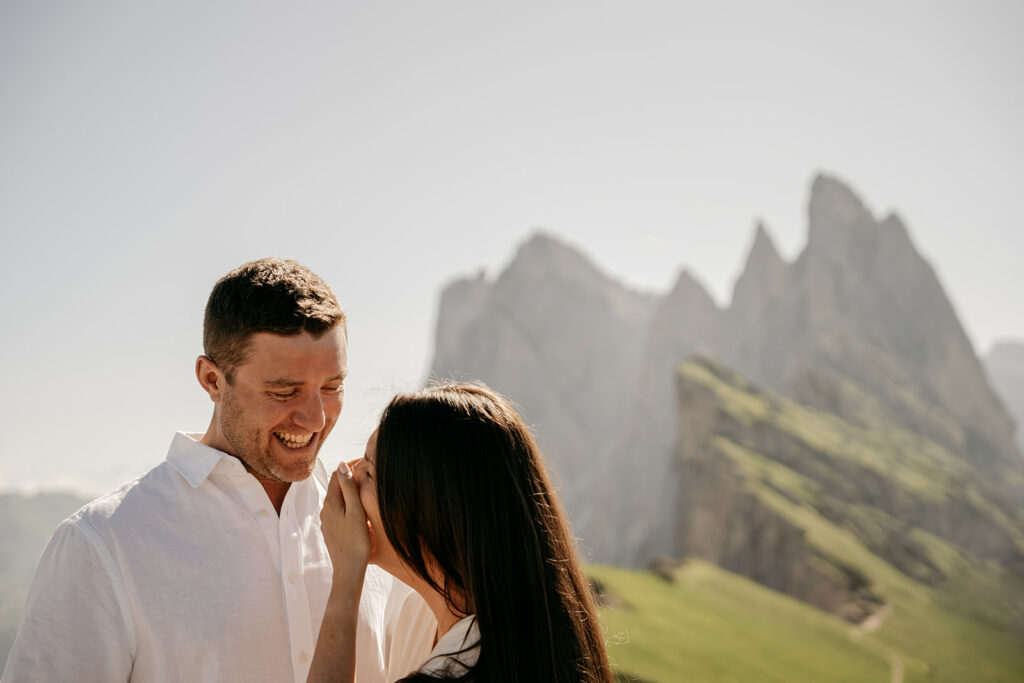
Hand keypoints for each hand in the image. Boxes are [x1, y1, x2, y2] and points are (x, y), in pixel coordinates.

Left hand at [320, 462, 370, 590]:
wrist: (348, 570)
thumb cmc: (356, 542)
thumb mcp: (356, 511)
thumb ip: (349, 488)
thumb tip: (342, 465)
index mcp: (331, 503)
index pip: (337, 475)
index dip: (350, 466)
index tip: (365, 464)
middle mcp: (325, 510)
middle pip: (336, 486)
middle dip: (350, 478)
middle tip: (369, 475)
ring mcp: (327, 521)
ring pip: (338, 499)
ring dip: (350, 492)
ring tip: (367, 491)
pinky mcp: (332, 531)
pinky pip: (339, 511)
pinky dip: (349, 505)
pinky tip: (360, 511)